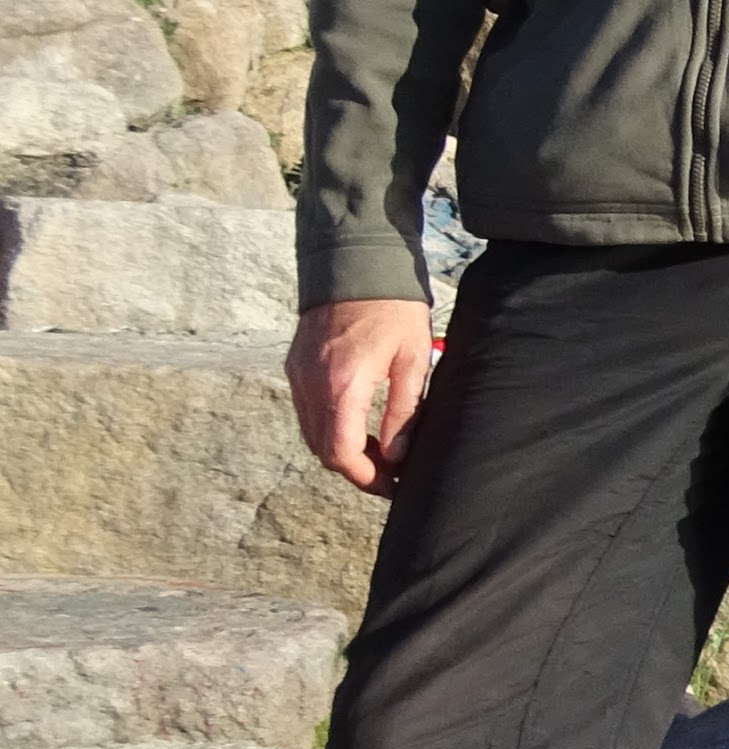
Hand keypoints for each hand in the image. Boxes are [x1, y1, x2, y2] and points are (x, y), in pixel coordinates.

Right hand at [290, 298, 439, 492]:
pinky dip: (330, 429)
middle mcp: (310, 383)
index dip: (367, 478)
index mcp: (342, 384)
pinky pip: (307, 413)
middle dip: (357, 470)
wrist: (356, 263)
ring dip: (342, 451)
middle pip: (323, 450)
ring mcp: (297, 375)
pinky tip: (359, 428)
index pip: (342, 453)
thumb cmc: (394, 308)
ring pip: (312, 434)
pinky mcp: (295, 366)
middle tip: (391, 475)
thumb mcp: (413, 360)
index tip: (394, 485)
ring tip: (380, 455)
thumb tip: (396, 456)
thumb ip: (404, 412)